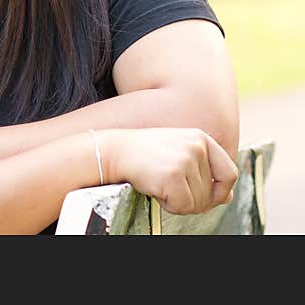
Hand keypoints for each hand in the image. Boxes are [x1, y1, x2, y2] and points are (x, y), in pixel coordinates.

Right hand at [101, 128, 237, 214]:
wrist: (114, 152)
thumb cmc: (144, 155)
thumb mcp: (177, 155)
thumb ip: (203, 172)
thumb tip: (228, 197)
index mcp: (201, 138)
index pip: (230, 172)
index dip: (221, 191)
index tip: (207, 197)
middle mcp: (197, 146)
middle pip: (215, 193)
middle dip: (195, 200)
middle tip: (171, 190)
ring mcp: (186, 159)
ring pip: (199, 202)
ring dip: (180, 203)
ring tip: (160, 185)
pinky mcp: (173, 175)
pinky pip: (183, 206)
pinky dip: (169, 206)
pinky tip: (155, 189)